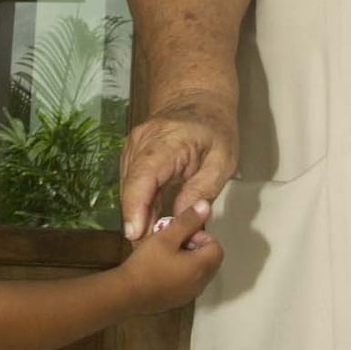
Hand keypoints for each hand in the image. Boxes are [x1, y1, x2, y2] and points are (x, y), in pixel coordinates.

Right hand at [119, 199, 222, 311]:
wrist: (126, 294)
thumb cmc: (146, 264)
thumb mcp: (166, 236)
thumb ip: (188, 220)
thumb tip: (205, 206)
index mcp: (201, 267)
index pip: (216, 247)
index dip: (200, 236)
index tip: (181, 235)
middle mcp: (200, 283)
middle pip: (209, 260)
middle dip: (196, 248)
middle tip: (174, 243)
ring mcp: (189, 294)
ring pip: (199, 272)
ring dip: (188, 260)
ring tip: (166, 254)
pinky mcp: (178, 301)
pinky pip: (188, 283)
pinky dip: (181, 273)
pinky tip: (161, 269)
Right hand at [120, 91, 237, 240]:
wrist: (198, 99)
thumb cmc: (215, 129)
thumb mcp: (222, 160)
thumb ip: (203, 188)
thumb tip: (182, 217)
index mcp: (167, 141)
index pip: (143, 176)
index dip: (136, 207)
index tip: (134, 234)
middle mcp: (142, 141)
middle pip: (131, 186)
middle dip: (136, 219)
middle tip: (146, 250)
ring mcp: (133, 146)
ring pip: (128, 187)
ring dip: (137, 214)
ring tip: (149, 241)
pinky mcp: (132, 153)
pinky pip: (131, 182)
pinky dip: (138, 203)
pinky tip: (148, 222)